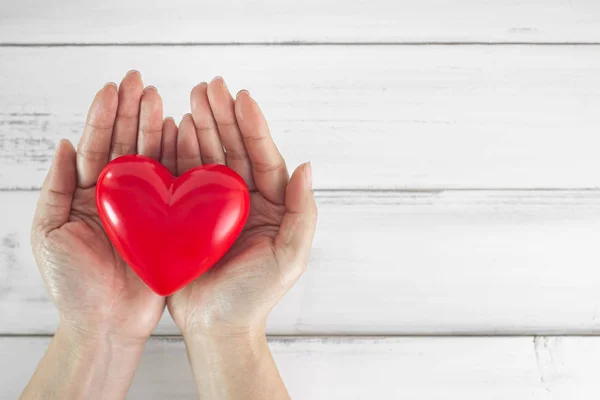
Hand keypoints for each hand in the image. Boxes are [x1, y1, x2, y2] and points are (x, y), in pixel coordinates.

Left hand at [31, 71, 175, 345]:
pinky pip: (175, 185)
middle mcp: (117, 195)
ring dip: (156, 128)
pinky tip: (182, 133)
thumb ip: (56, 187)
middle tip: (141, 82)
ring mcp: (145, 207)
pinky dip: (179, 158)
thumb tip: (64, 142)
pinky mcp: (169, 222)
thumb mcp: (50, 232)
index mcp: (86, 194)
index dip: (104, 115)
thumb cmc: (72, 285)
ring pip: (151, 159)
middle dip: (132, 112)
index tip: (114, 86)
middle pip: (125, 144)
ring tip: (161, 99)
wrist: (106, 323)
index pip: (95, 145)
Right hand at [167, 78, 317, 337]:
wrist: (218, 327)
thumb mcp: (290, 256)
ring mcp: (213, 205)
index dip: (253, 126)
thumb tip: (306, 167)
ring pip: (208, 157)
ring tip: (190, 98)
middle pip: (234, 149)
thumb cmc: (256, 296)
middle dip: (222, 116)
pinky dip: (178, 152)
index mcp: (271, 205)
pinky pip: (183, 177)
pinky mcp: (186, 215)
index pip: (263, 157)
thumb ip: (303, 213)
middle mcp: (243, 199)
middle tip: (209, 86)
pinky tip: (173, 129)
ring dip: (200, 126)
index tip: (241, 96)